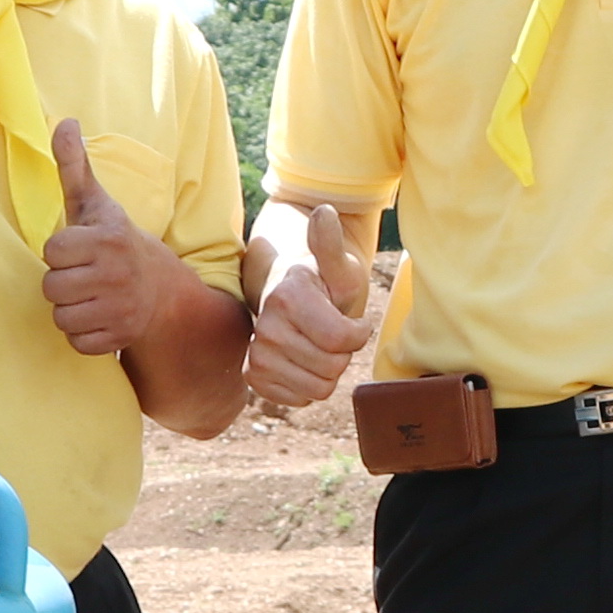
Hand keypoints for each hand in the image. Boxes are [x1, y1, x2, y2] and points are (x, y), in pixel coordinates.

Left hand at [40, 117, 194, 360]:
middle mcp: (116, 274)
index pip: (52, 251)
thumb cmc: (115, 242)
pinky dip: (83, 333)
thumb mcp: (96, 203)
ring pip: (61, 317)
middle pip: (51, 287)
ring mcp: (121, 308)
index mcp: (107, 239)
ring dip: (70, 309)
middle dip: (62, 282)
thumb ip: (74, 166)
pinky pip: (77, 342)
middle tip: (85, 275)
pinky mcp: (121, 337)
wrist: (162, 289)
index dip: (60, 251)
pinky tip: (99, 316)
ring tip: (90, 295)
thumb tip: (64, 122)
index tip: (80, 249)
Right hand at [245, 199, 377, 414]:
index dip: (358, 333)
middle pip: (331, 368)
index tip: (354, 319)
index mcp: (287, 296)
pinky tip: (304, 361)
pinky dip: (309, 386)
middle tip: (331, 331)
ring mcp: (256, 353)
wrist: (290, 295)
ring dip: (327, 371)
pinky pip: (298, 400)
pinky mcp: (253, 377)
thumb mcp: (337, 263)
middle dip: (342, 354)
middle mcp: (265, 326)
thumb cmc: (323, 281)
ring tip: (318, 345)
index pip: (341, 339)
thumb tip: (324, 213)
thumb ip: (330, 243)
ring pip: (317, 389)